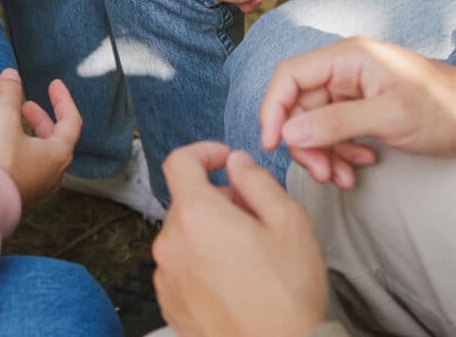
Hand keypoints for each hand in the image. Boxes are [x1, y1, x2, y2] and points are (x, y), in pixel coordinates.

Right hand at [0, 68, 82, 211]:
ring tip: (10, 126)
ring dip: (30, 137)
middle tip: (25, 106)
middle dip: (41, 119)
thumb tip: (10, 74)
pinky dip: (21, 154)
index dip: (63, 99)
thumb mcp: (3, 119)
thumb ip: (9, 94)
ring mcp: (39, 190)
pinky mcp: (22, 200)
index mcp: (59, 155)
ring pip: (42, 157)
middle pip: (56, 140)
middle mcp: (54, 175)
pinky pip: (29, 172)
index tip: (54, 84)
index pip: (72, 121)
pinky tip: (2, 151)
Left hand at [153, 143, 326, 336]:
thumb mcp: (288, 222)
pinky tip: (234, 281)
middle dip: (218, 198)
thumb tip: (237, 163)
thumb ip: (257, 181)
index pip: (179, 162)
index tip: (223, 159)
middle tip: (255, 216)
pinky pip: (181, 267)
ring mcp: (166, 277)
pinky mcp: (170, 304)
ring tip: (248, 255)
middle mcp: (171, 243)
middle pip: (186, 202)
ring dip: (210, 232)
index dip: (203, 152)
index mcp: (196, 216)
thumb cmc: (287, 295)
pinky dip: (202, 262)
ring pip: (184, 235)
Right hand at [260, 37, 455, 186]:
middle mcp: (345, 70)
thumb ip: (337, 122)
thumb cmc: (446, 109)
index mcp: (348, 57)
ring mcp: (353, 90)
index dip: (273, 108)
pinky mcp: (362, 110)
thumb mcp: (391, 117)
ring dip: (323, 154)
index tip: (273, 143)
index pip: (289, 76)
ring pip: (314, 124)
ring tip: (344, 178)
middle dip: (306, 143)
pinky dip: (340, 154)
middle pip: (299, 105)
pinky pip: (334, 133)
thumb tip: (289, 131)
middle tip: (323, 174)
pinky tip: (361, 167)